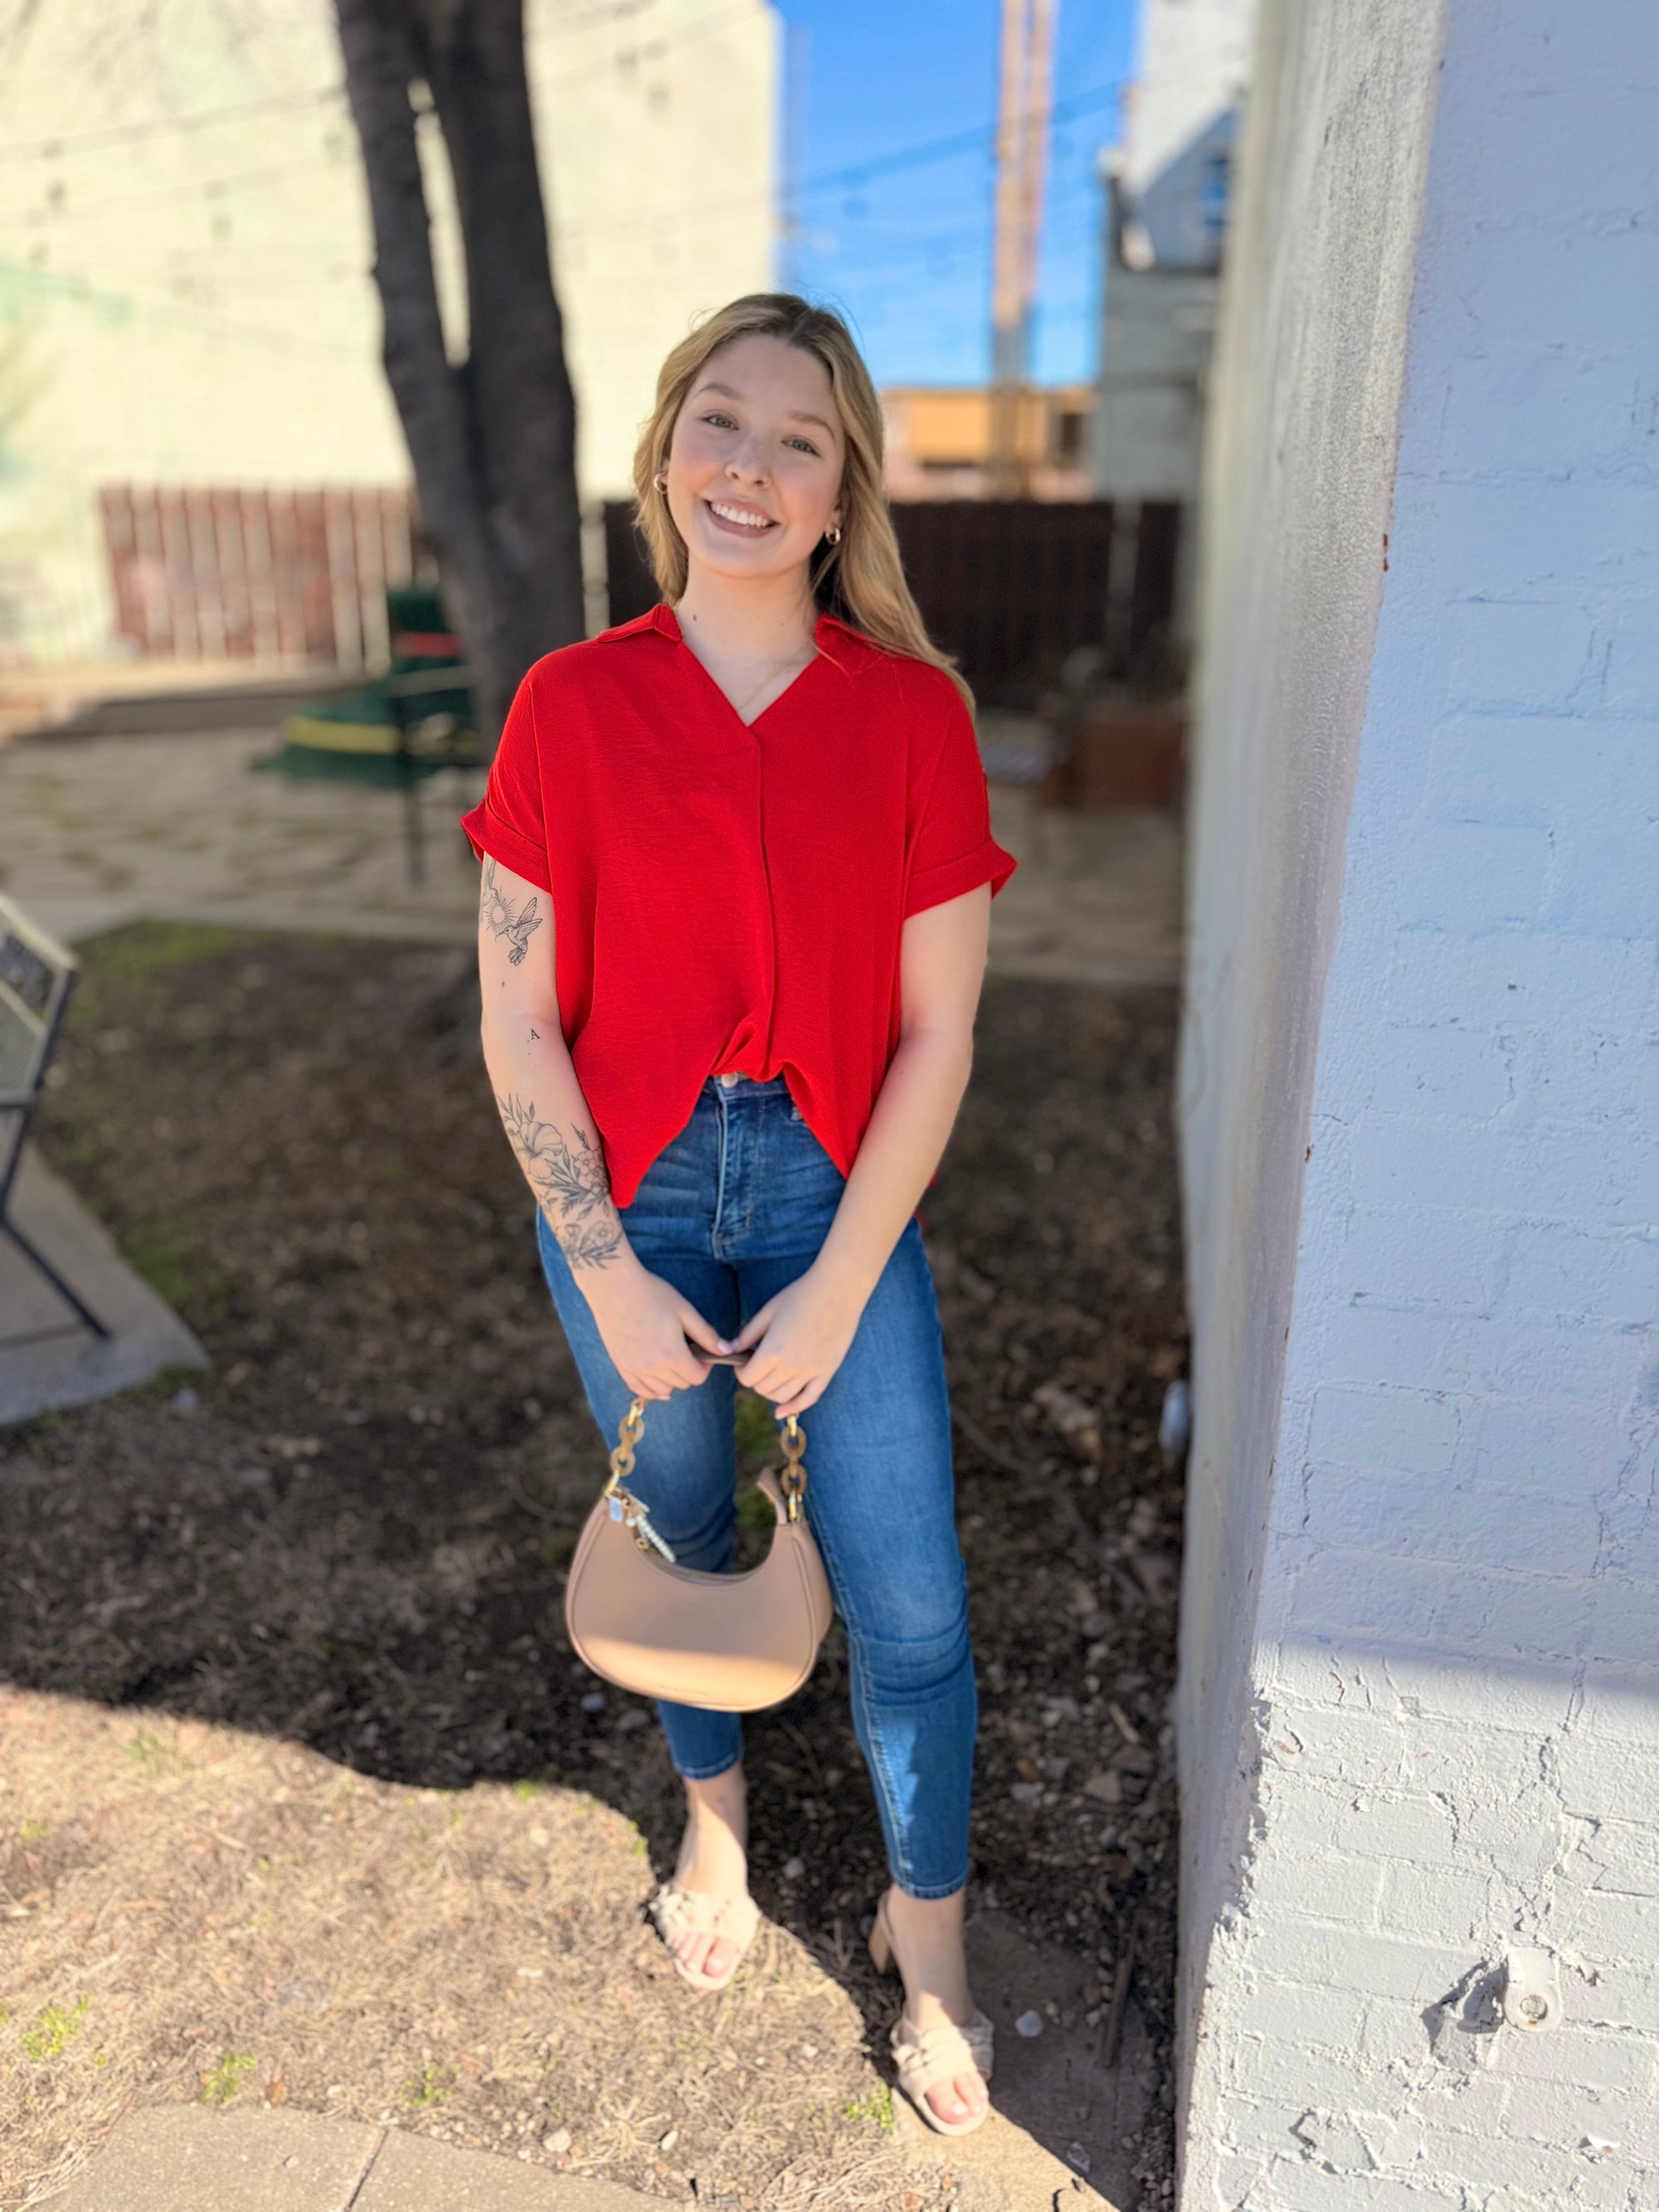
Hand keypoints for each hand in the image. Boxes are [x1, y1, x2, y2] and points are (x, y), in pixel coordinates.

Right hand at [583, 1260, 724, 1400]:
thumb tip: (727, 1350)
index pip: (697, 1377)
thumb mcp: (684, 1311)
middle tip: (688, 1351)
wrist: (614, 1286)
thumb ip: (706, 1334)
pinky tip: (657, 1380)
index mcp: (672, 1355)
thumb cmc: (652, 1294)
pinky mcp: (621, 1365)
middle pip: (681, 1384)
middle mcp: (652, 1368)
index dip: (705, 1366)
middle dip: (690, 1371)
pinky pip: (639, 1389)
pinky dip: (651, 1388)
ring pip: (661, 1390)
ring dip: (672, 1380)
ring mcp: (634, 1368)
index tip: (703, 1352)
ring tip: (671, 1360)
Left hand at [729, 1264, 863, 1419]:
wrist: (838, 1290)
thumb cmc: (800, 1295)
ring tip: (771, 1377)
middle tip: (757, 1366)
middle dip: (755, 1380)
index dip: (741, 1371)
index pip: (747, 1378)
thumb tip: (729, 1350)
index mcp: (772, 1351)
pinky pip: (809, 1399)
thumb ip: (748, 1334)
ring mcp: (811, 1372)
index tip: (743, 1362)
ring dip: (771, 1391)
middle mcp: (791, 1367)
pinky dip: (794, 1408)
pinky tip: (782, 1411)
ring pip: (782, 1397)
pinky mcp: (827, 1372)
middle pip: (762, 1389)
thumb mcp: (768, 1311)